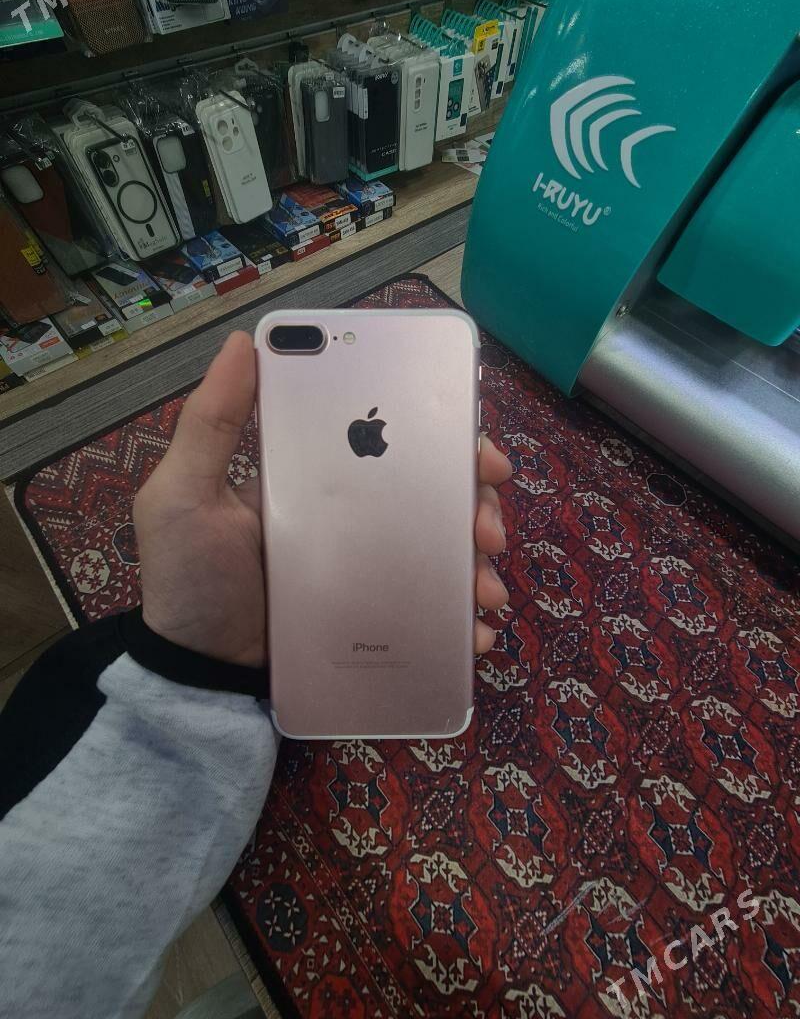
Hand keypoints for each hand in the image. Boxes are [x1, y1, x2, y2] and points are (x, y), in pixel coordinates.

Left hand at [134, 332, 511, 667]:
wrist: (198, 677)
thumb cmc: (190, 580)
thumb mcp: (184, 495)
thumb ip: (211, 423)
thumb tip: (242, 341)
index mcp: (317, 476)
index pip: (387, 438)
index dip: (438, 429)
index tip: (471, 433)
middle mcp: (353, 515)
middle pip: (433, 490)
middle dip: (475, 498)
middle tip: (486, 523)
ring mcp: (370, 568)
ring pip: (444, 548)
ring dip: (478, 560)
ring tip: (483, 587)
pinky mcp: (378, 618)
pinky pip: (433, 611)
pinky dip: (463, 619)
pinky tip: (474, 629)